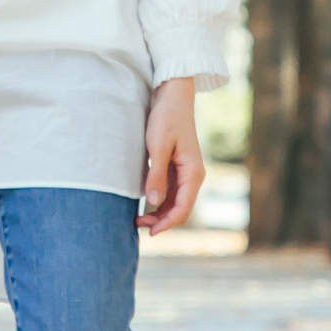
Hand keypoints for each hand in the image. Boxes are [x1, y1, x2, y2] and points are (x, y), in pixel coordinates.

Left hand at [139, 77, 205, 232]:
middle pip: (181, 210)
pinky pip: (171, 193)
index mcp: (193, 173)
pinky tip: (144, 206)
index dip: (167, 223)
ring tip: (138, 218)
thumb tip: (153, 202)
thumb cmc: (167, 118)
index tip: (150, 232)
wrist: (173, 98)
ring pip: (176, 203)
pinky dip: (160, 203)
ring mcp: (186, 174)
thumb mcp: (158, 146)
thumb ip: (156, 175)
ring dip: (160, 214)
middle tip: (137, 224)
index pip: (183, 208)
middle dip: (162, 221)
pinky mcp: (178, 169)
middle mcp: (193, 176)